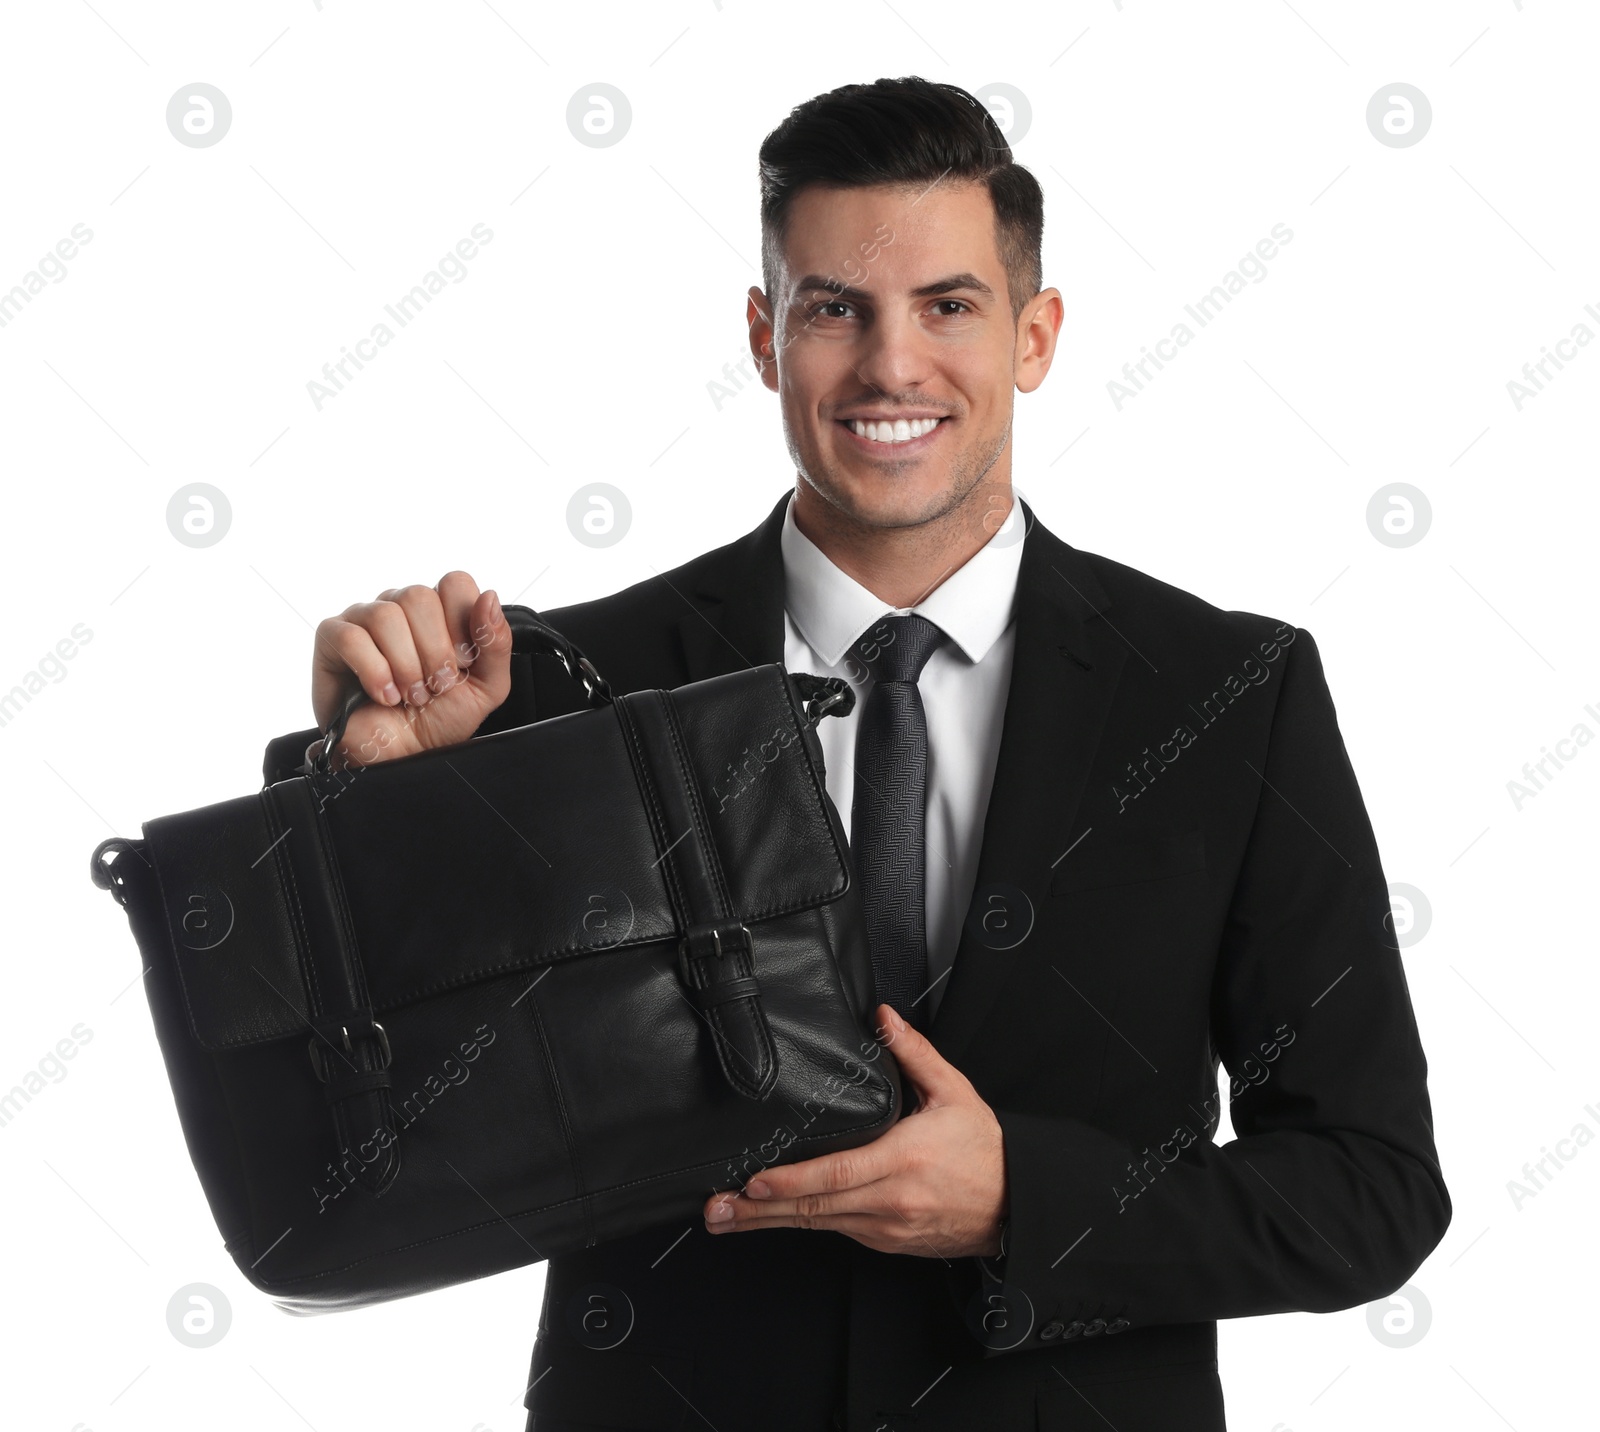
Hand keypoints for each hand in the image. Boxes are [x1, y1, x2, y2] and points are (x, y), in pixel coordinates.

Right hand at [308, 572, 512, 770]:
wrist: (403, 755)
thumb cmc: (440, 718)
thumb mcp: (486, 687)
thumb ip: (496, 642)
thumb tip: (489, 596)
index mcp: (439, 610)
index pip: (454, 582)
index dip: (462, 623)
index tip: (462, 662)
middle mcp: (400, 606)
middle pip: (418, 596)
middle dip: (434, 651)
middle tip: (436, 685)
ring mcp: (363, 618)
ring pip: (385, 615)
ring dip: (405, 666)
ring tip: (411, 695)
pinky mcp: (332, 637)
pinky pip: (351, 637)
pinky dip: (375, 673)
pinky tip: (385, 695)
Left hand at [702, 1004, 1007, 1257]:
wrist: (1015, 1204)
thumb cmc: (984, 1150)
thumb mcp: (953, 1093)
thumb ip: (914, 1053)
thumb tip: (882, 1017)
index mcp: (902, 1160)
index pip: (835, 1174)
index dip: (789, 1182)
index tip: (752, 1182)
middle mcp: (890, 1200)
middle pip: (814, 1209)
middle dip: (759, 1211)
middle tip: (716, 1210)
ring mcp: (886, 1226)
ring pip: (819, 1225)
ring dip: (770, 1222)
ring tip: (727, 1218)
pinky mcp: (886, 1240)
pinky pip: (837, 1229)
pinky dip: (803, 1222)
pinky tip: (774, 1216)